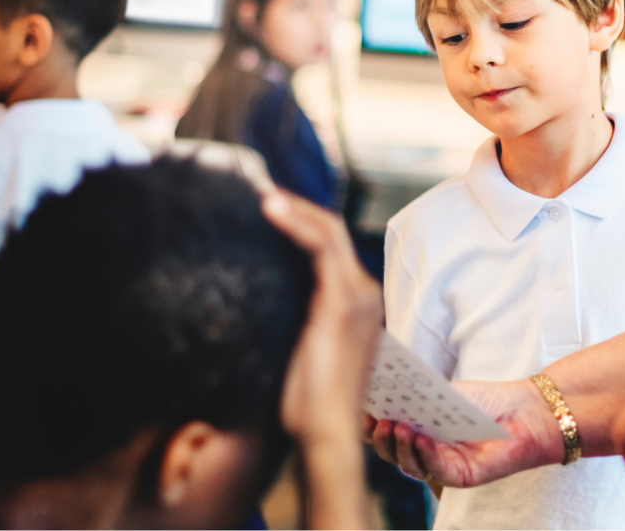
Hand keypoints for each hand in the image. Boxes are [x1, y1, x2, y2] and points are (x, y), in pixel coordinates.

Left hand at [262, 190, 382, 443]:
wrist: (324, 431)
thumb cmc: (307, 403)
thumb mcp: (299, 349)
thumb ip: (293, 316)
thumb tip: (262, 293)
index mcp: (356, 304)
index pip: (331, 248)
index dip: (302, 223)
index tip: (268, 210)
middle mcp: (364, 293)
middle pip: (332, 232)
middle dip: (298, 208)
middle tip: (260, 193)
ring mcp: (357, 296)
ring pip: (329, 231)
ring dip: (294, 208)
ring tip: (261, 195)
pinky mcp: (343, 301)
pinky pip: (321, 247)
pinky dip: (295, 223)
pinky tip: (269, 211)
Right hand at [363, 379, 564, 486]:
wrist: (524, 411)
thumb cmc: (484, 400)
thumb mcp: (444, 393)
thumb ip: (416, 396)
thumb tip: (384, 388)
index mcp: (416, 431)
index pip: (385, 433)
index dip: (369, 424)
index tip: (361, 408)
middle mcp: (425, 452)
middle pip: (391, 452)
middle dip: (381, 436)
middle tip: (378, 418)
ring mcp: (442, 466)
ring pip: (409, 465)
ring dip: (400, 445)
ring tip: (397, 425)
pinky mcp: (461, 477)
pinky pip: (437, 470)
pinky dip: (426, 454)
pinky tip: (421, 438)